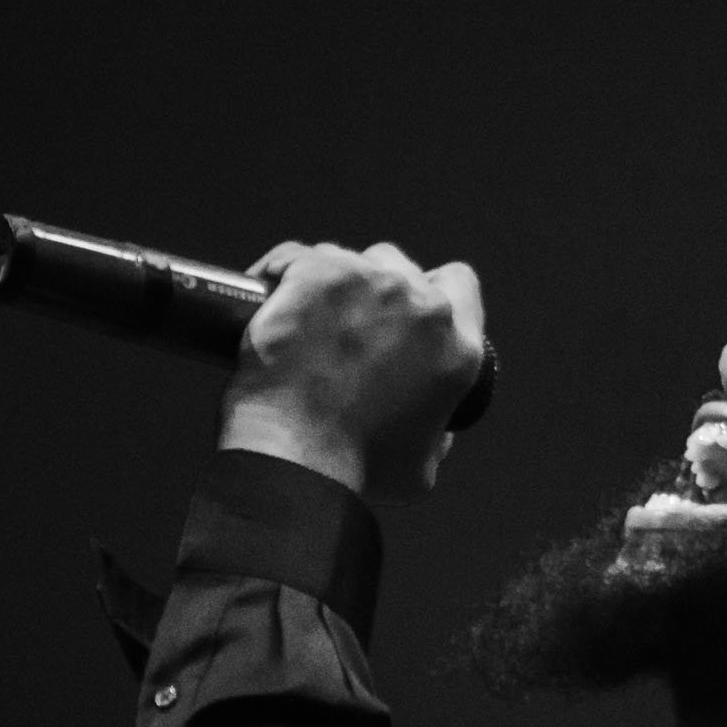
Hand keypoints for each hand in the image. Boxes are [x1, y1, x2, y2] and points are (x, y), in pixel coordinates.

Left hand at [218, 241, 486, 502]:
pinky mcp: (318, 273)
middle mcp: (422, 306)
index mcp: (458, 348)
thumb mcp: (422, 467)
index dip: (430, 292)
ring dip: (328, 283)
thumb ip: (437, 437)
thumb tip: (436, 431)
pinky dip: (279, 275)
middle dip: (373, 289)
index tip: (402, 312)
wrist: (299, 460)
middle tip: (344, 325)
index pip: (459, 283)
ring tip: (301, 321)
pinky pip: (294, 257)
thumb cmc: (356, 470)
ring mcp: (370, 283)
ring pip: (345, 258)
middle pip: (398, 266)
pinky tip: (267, 300)